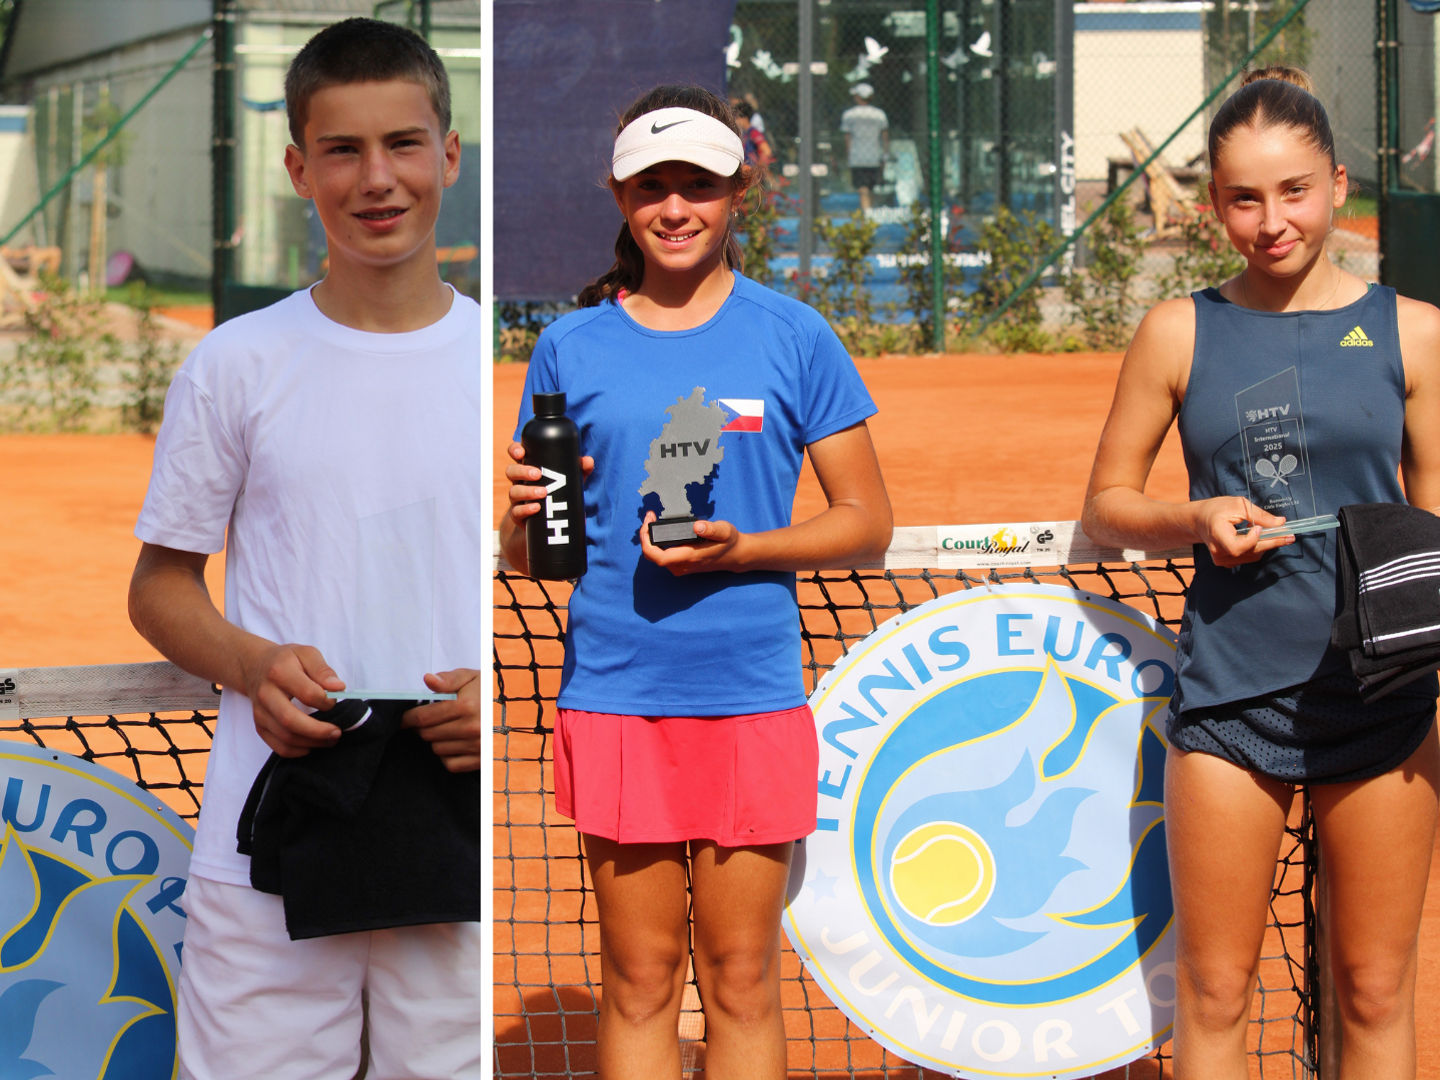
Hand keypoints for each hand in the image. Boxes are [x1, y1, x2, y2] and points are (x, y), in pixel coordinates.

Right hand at [241, 643, 346, 757]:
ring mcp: (260, 712)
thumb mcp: (307, 654)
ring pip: (285, 737)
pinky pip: (278, 747)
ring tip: (330, 739)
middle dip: (318, 731)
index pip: (307, 693)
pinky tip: (312, 745)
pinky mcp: (259, 726)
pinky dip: (298, 751)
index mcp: (279, 672)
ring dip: (312, 743)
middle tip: (337, 732)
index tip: (335, 700)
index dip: (326, 701)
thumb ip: (323, 670)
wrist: (255, 667)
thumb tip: (338, 687)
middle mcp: (266, 694)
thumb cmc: (286, 660)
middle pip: (291, 721)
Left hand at [403, 669, 481, 771]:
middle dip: (422, 727)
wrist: (517, 708)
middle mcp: (472, 728)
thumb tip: (428, 679)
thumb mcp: (472, 677)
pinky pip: (451, 764)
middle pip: (427, 734)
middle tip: (429, 720)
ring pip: (436, 749)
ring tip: (446, 728)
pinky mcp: (481, 759)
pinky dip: (447, 756)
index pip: (423, 717)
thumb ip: (449, 679)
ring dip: (436, 740)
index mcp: (467, 705)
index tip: (405, 718)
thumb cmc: (490, 691)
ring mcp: (477, 746)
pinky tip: (453, 743)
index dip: (408, 718)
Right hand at [504, 441, 593, 527]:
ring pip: (513, 491)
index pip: (516, 454)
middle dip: (522, 471)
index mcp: (528, 468)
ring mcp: (517, 499)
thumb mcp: (568, 480)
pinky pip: (516, 511)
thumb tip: (588, 461)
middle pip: (511, 471)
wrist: (547, 523)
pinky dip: (525, 509)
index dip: (514, 450)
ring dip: (527, 491)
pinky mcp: (518, 515)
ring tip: (543, 493)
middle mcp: (519, 481)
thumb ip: (579, 470)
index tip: (522, 452)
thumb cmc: (558, 493)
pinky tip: (536, 508)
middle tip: (538, 474)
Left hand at [639, 511, 744, 574]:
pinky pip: (661, 556)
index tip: (648, 523)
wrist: (735, 555)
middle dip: (646, 536)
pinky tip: (659, 530)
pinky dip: (656, 543)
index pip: (658, 557)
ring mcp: (680, 567)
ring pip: (655, 556)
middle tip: (650, 516)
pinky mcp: (680, 565)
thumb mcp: (725, 531)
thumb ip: (712, 528)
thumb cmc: (729, 542)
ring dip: (650, 539)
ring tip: (652, 520)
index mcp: (689, 557)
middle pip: (652, 556)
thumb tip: (696, 526)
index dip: (647, 542)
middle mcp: (682, 565)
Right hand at [1193, 496, 1294, 566]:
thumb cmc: (1216, 510)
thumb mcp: (1238, 505)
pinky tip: (1260, 538)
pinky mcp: (1226, 562)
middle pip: (1250, 552)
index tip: (1259, 527)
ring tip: (1274, 533)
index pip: (1237, 546)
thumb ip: (1260, 515)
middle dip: (1272, 542)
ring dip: (1266, 544)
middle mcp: (1218, 551)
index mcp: (1217, 535)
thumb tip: (1281, 523)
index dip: (1252, 539)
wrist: (1198, 520)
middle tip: (1289, 535)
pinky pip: (1248, 557)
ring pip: (1252, 556)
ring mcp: (1221, 559)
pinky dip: (1258, 548)